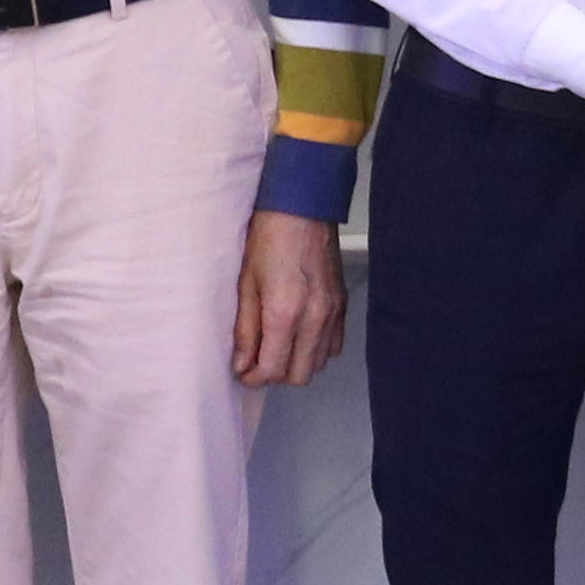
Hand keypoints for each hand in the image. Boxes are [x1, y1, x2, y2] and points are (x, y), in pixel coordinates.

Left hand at [233, 209, 345, 387]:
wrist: (302, 206)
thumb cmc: (270, 236)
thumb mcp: (246, 283)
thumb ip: (245, 329)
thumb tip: (242, 363)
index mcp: (286, 312)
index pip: (273, 369)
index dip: (254, 377)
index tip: (243, 372)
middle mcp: (315, 317)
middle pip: (299, 375)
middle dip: (275, 375)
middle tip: (257, 361)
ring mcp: (333, 312)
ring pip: (318, 364)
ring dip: (296, 363)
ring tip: (277, 347)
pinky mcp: (342, 305)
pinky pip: (333, 345)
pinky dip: (316, 349)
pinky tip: (299, 335)